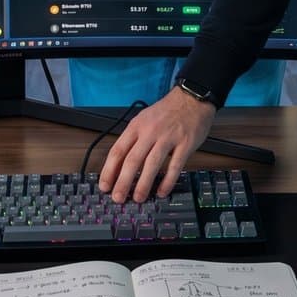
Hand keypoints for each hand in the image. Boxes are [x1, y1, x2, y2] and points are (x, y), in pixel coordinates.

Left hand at [98, 88, 215, 202]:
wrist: (192, 98)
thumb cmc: (166, 111)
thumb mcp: (143, 119)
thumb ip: (132, 139)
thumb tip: (118, 164)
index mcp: (136, 126)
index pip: (117, 151)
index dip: (109, 171)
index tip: (105, 186)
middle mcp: (150, 132)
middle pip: (132, 160)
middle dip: (123, 182)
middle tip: (118, 198)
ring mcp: (168, 138)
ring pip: (152, 164)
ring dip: (143, 184)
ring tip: (138, 198)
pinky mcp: (185, 144)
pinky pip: (175, 166)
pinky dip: (167, 181)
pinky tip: (161, 192)